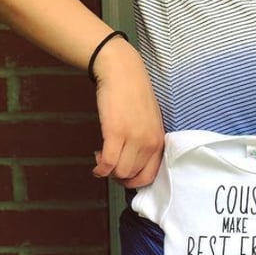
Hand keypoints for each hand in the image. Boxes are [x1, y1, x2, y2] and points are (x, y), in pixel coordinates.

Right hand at [91, 38, 164, 187]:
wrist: (122, 72)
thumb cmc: (134, 95)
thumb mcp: (149, 122)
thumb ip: (146, 142)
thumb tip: (136, 162)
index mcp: (159, 142)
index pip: (150, 176)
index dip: (134, 181)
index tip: (123, 174)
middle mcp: (150, 143)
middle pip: (132, 176)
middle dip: (118, 176)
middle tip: (109, 165)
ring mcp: (134, 139)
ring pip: (120, 172)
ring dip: (108, 171)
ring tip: (101, 158)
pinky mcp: (115, 132)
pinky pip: (108, 162)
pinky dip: (100, 168)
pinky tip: (96, 163)